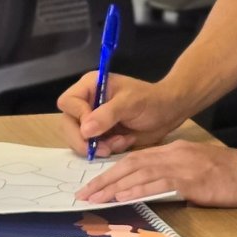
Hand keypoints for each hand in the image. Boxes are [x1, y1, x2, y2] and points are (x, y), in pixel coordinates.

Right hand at [57, 72, 186, 156]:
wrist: (168, 113)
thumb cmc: (151, 100)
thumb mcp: (130, 103)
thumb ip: (107, 115)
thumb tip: (85, 130)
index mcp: (90, 87)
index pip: (68, 102)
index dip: (78, 116)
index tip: (96, 128)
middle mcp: (86, 102)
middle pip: (67, 124)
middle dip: (84, 140)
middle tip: (103, 148)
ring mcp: (92, 120)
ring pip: (78, 139)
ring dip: (97, 146)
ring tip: (120, 142)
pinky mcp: (99, 135)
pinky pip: (91, 147)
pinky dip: (106, 149)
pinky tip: (123, 142)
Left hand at [76, 139, 236, 207]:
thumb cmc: (232, 175)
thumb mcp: (198, 171)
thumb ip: (176, 177)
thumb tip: (157, 191)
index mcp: (174, 151)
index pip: (135, 159)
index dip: (112, 171)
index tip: (94, 185)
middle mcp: (173, 154)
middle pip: (130, 164)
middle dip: (104, 179)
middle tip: (84, 193)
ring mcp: (181, 165)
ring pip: (138, 172)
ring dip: (113, 186)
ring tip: (95, 197)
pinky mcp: (191, 179)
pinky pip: (158, 183)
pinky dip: (137, 189)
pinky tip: (123, 196)